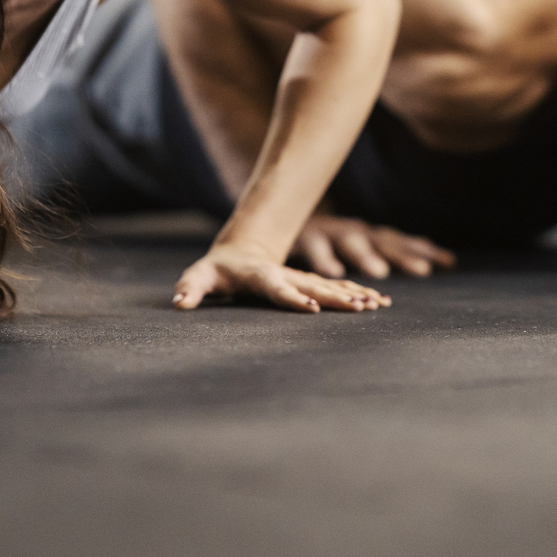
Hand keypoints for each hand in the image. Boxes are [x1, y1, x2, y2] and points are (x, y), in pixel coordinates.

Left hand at [172, 241, 389, 313]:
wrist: (241, 248)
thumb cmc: (217, 269)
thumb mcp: (199, 276)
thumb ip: (190, 287)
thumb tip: (179, 302)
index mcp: (260, 275)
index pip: (277, 288)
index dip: (292, 298)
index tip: (311, 308)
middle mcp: (285, 275)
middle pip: (313, 287)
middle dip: (337, 297)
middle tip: (361, 307)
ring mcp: (300, 278)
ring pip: (330, 286)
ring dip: (354, 295)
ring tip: (377, 305)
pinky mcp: (310, 283)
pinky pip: (337, 288)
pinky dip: (357, 294)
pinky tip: (378, 304)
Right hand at [293, 214, 456, 278]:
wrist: (279, 211)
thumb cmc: (323, 237)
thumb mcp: (353, 243)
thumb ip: (384, 250)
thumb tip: (428, 258)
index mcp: (366, 234)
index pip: (400, 241)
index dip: (423, 250)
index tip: (449, 262)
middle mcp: (352, 229)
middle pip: (382, 241)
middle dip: (403, 256)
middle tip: (422, 272)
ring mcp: (330, 230)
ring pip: (351, 241)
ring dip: (366, 256)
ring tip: (380, 274)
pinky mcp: (305, 235)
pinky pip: (314, 247)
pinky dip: (323, 258)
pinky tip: (333, 273)